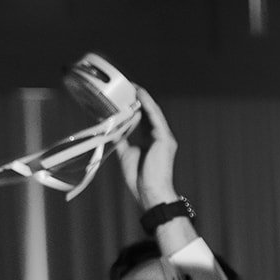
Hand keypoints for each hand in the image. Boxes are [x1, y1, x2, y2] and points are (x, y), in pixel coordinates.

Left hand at [116, 86, 178, 209]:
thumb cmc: (140, 179)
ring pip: (153, 112)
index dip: (135, 107)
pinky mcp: (165, 138)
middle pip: (149, 113)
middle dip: (138, 99)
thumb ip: (122, 140)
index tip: (125, 96)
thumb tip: (113, 128)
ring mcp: (164, 137)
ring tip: (132, 86)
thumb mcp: (126, 154)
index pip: (144, 119)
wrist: (150, 193)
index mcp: (152, 141)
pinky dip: (147, 104)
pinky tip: (139, 94)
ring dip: (142, 98)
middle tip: (126, 86)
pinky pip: (155, 117)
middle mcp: (160, 137)